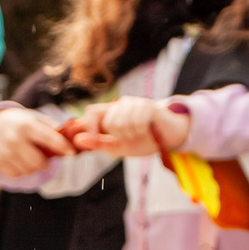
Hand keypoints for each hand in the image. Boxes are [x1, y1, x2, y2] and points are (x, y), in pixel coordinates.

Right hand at [0, 104, 73, 179]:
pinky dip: (22, 171)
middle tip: (45, 160)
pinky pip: (16, 174)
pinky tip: (21, 162)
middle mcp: (14, 139)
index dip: (62, 147)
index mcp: (26, 125)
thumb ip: (51, 127)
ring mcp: (4, 151)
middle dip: (46, 163)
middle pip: (38, 162)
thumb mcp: (34, 118)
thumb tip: (69, 137)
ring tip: (31, 159)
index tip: (71, 153)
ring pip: (28, 170)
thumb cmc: (19, 122)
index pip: (48, 139)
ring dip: (34, 168)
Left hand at [68, 96, 187, 157]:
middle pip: (108, 121)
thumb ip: (99, 143)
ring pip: (121, 122)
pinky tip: (148, 129)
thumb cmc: (146, 140)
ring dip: (131, 134)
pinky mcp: (148, 105)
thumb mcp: (120, 147)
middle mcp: (122, 104)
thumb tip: (77, 140)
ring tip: (141, 133)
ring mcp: (135, 103)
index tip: (95, 139)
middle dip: (119, 136)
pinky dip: (141, 130)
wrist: (171, 137)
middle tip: (132, 137)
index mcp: (112, 113)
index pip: (92, 112)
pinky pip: (136, 120)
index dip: (89, 125)